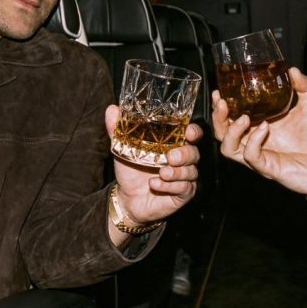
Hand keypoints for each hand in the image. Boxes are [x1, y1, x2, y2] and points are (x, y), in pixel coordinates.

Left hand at [105, 105, 199, 226]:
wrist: (127, 198)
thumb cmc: (130, 170)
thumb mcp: (122, 149)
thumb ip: (119, 129)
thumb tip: (112, 109)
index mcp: (173, 144)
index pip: (192, 134)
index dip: (194, 132)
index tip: (188, 132)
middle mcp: (183, 159)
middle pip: (194, 153)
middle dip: (185, 154)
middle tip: (171, 157)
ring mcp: (185, 177)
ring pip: (191, 171)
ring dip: (177, 172)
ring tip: (161, 173)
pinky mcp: (183, 193)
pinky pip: (184, 188)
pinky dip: (169, 186)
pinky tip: (154, 184)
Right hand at [212, 67, 306, 199]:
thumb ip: (304, 88)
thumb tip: (293, 70)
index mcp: (259, 128)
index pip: (230, 119)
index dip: (220, 107)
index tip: (219, 91)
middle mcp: (255, 143)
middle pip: (222, 134)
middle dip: (218, 118)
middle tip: (222, 102)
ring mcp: (260, 156)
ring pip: (228, 148)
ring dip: (231, 131)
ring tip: (242, 116)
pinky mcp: (268, 168)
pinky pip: (251, 156)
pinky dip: (254, 140)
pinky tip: (264, 127)